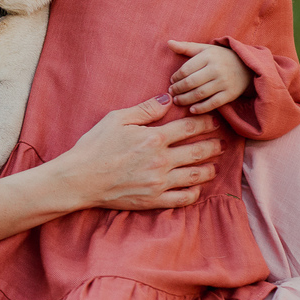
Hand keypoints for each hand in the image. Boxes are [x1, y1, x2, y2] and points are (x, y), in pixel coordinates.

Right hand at [57, 94, 221, 210]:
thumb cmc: (94, 146)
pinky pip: (184, 198)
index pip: (190, 128)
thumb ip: (145, 109)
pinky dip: (195, 192)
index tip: (214, 121)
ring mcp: (159, 182)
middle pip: (199, 152)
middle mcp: (161, 160)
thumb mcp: (116, 119)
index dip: (206, 122)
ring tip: (213, 165)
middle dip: (214, 145)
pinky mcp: (154, 200)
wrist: (79, 178)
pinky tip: (196, 186)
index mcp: (153, 138)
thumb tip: (167, 99)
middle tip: (221, 143)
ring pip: (196, 175)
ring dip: (209, 169)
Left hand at [168, 40, 253, 113]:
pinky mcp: (230, 94)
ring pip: (200, 93)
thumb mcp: (205, 49)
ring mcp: (224, 82)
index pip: (186, 69)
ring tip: (177, 101)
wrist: (247, 67)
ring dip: (185, 99)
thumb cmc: (221, 57)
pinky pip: (213, 103)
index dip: (176, 77)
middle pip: (191, 82)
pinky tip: (192, 110)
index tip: (172, 81)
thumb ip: (186, 47)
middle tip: (172, 92)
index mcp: (208, 56)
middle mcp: (216, 69)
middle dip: (178, 89)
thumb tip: (169, 42)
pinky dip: (201, 108)